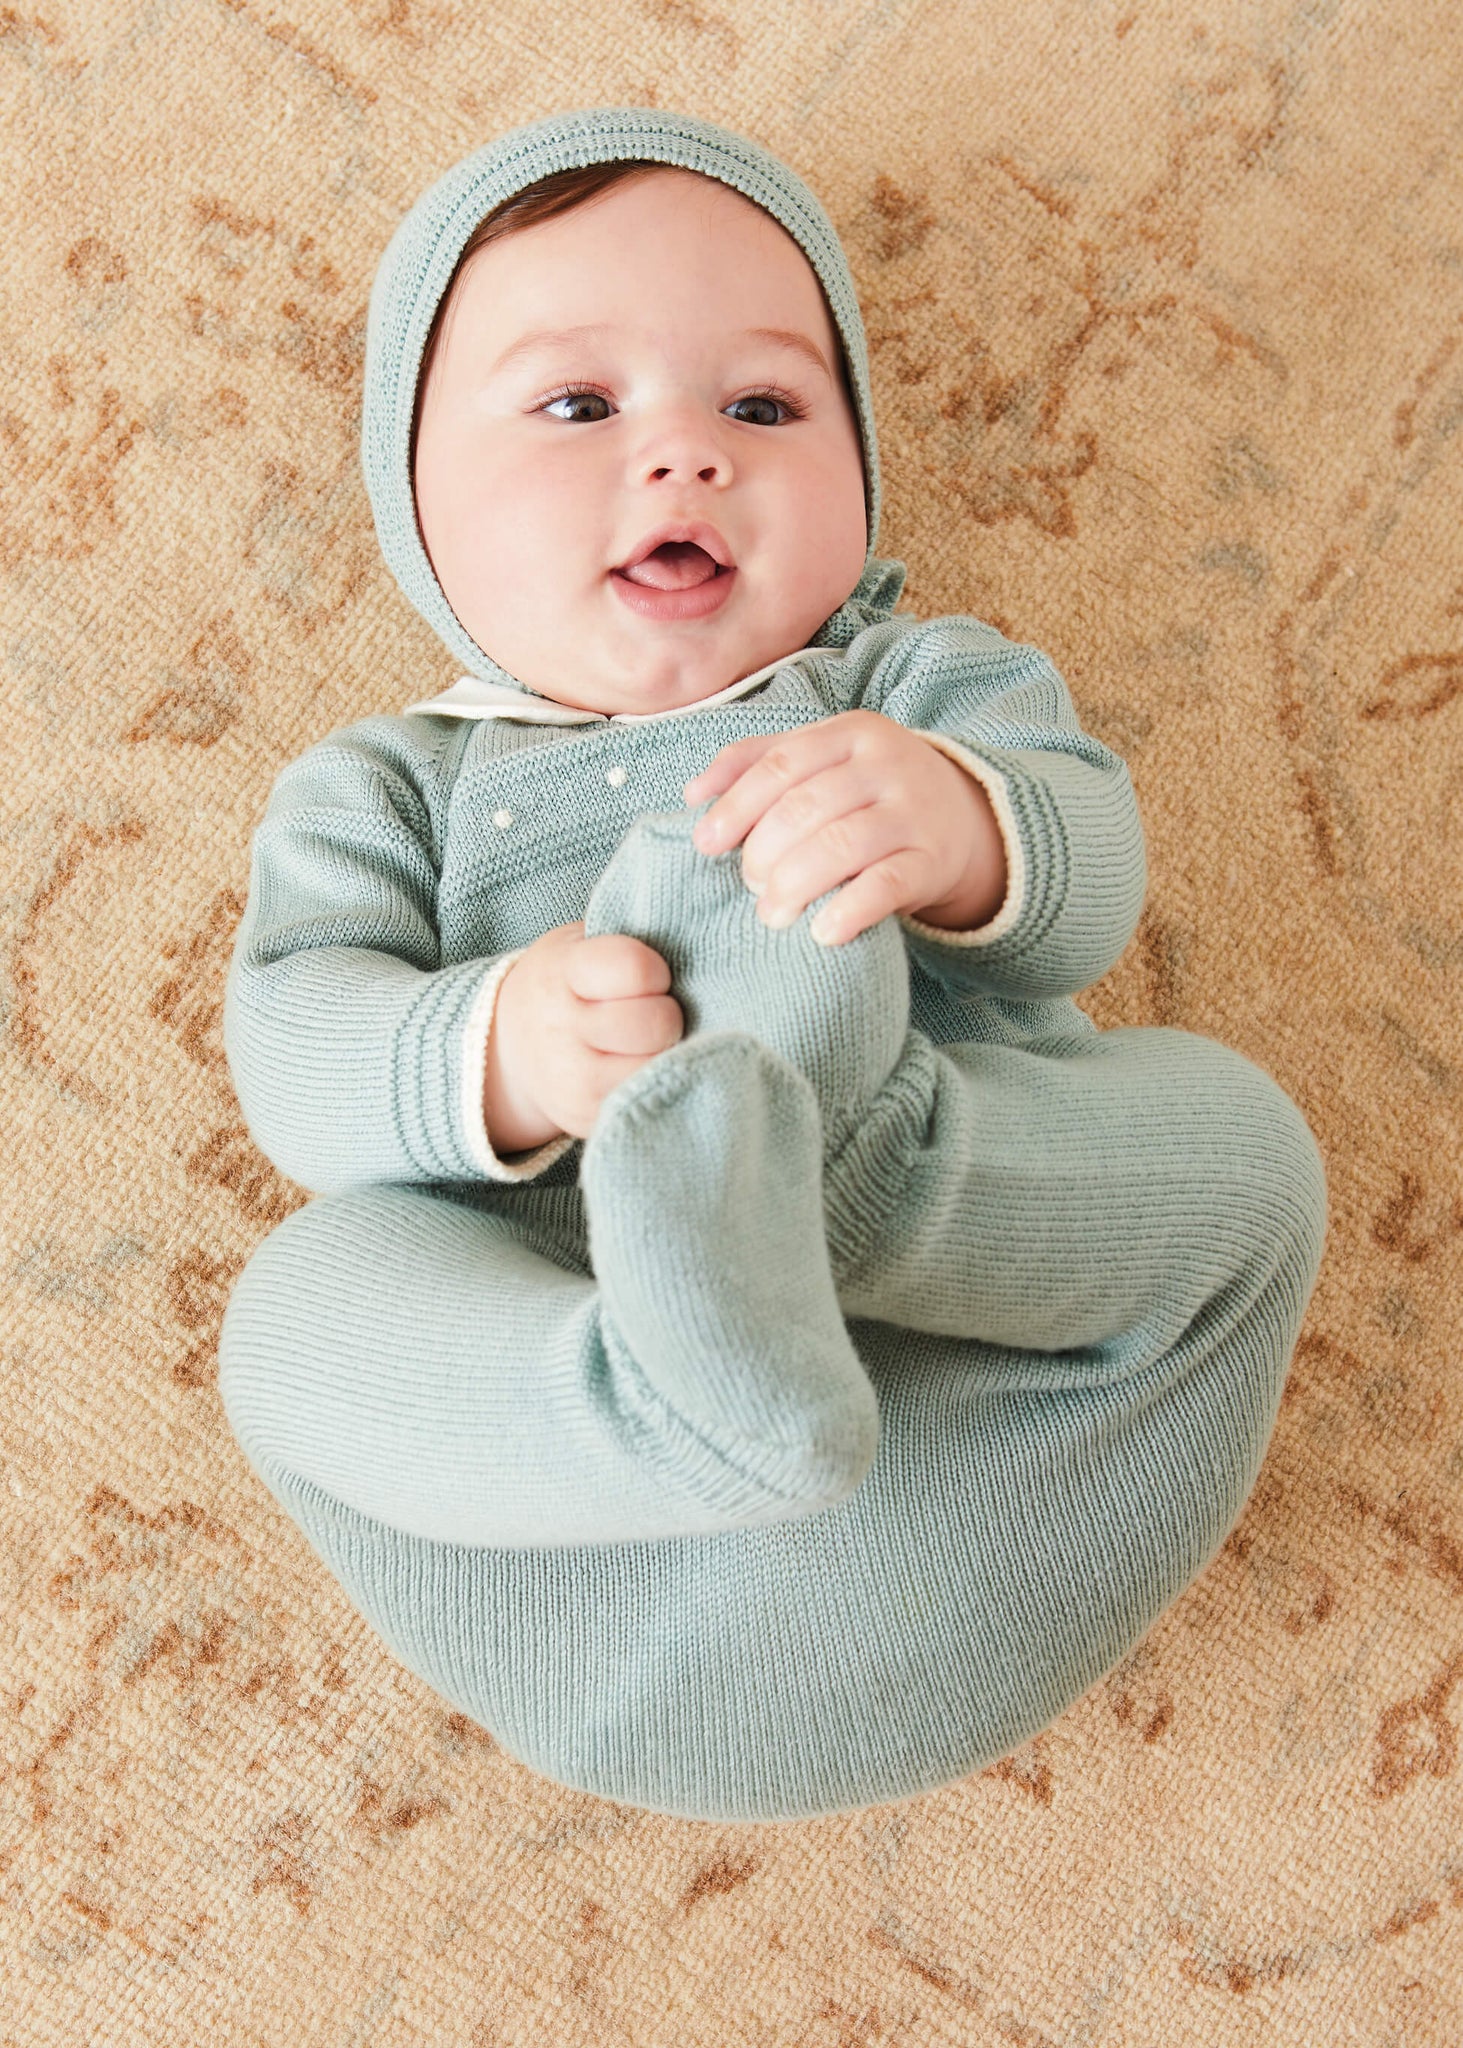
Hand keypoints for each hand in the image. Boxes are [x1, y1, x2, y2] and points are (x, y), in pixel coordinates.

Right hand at [483, 921, 683, 1148]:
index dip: (656, 971)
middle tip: (654, 1014)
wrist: (508, 1049)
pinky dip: (656, 1085)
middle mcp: (560, 1029)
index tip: (651, 978)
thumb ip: (627, 942)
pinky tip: (641, 1070)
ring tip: (648, 1045)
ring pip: (655, 1069)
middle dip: (666, 1016)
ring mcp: (572, 1082)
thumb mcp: (581, 946)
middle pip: (653, 1024)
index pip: (635, 968)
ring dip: (666, 1054)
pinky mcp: (585, 1120)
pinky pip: (648, 1103)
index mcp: (563, 972)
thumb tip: (694, 942)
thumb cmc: (567, 985)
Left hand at [681, 710, 1007, 944]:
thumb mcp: (824, 761)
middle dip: (764, 852)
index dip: (737, 806)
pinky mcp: (933, 861)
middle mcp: (885, 766)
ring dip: (795, 885)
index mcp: (850, 733)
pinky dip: (850, 910)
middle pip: (807, 807)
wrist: (963, 816)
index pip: (781, 765)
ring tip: (772, 914)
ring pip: (842, 845)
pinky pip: (887, 885)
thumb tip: (694, 794)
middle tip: (750, 883)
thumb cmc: (869, 791)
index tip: (705, 844)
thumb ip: (759, 764)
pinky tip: (822, 933)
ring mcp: (913, 812)